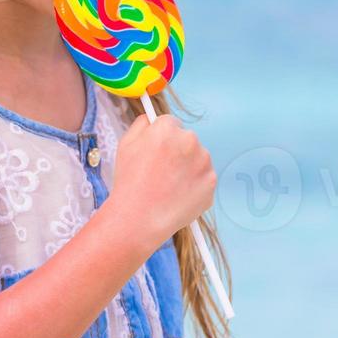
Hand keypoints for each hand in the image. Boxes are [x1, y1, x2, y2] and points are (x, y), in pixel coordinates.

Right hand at [110, 114, 216, 246]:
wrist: (139, 219)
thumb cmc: (129, 183)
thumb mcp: (125, 145)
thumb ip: (141, 124)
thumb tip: (152, 118)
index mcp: (167, 129)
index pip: (170, 124)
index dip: (161, 139)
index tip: (156, 152)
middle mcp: (189, 141)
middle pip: (186, 139)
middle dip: (177, 151)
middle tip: (161, 172)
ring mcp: (204, 162)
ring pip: (197, 158)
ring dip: (188, 167)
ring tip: (168, 186)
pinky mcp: (212, 182)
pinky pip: (203, 177)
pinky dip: (194, 185)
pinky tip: (178, 195)